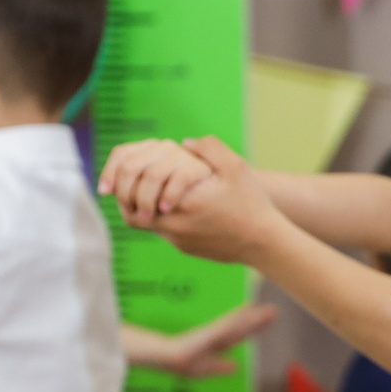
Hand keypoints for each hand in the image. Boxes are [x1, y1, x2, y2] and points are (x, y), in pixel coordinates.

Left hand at [105, 136, 281, 264]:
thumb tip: (185, 143)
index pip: (131, 195)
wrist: (266, 243)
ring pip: (146, 224)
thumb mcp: (235, 167)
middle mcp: (174, 226)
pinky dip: (162, 216)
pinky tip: (176, 202)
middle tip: (133, 182)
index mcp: (180, 202)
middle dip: (127, 195)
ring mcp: (178, 240)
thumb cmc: (251, 204)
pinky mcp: (186, 248)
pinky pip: (164, 231)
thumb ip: (209, 148)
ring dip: (143, 206)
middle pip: (131, 214)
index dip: (124, 181)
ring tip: (151, 190)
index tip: (132, 170)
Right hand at [131, 303, 277, 378]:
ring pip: (239, 323)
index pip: (241, 335)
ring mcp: (216, 332)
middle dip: (258, 320)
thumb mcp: (205, 369)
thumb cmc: (182, 363)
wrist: (166, 357)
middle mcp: (220, 336)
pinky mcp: (212, 332)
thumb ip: (221, 367)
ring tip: (269, 310)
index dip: (254, 328)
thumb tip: (236, 367)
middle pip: (243, 327)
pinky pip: (229, 324)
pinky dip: (239, 317)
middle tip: (274, 311)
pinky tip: (249, 309)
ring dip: (254, 316)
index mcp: (219, 344)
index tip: (267, 321)